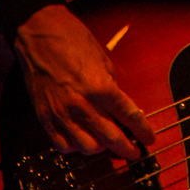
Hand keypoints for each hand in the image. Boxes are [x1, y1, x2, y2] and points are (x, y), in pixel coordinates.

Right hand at [14, 4, 155, 160]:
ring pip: (87, 147)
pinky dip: (75, 147)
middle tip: (134, 152)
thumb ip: (112, 86)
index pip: (129, 116)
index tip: (149, 139)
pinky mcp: (45, 118)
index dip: (142, 131)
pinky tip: (82, 140)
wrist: (40, 36)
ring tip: (107, 144)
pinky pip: (62, 144)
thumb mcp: (103, 61)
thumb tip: (121, 107)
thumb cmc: (74, 42)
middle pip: (111, 138)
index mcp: (102, 88)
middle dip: (126, 149)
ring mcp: (62, 114)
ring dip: (100, 149)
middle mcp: (83, 105)